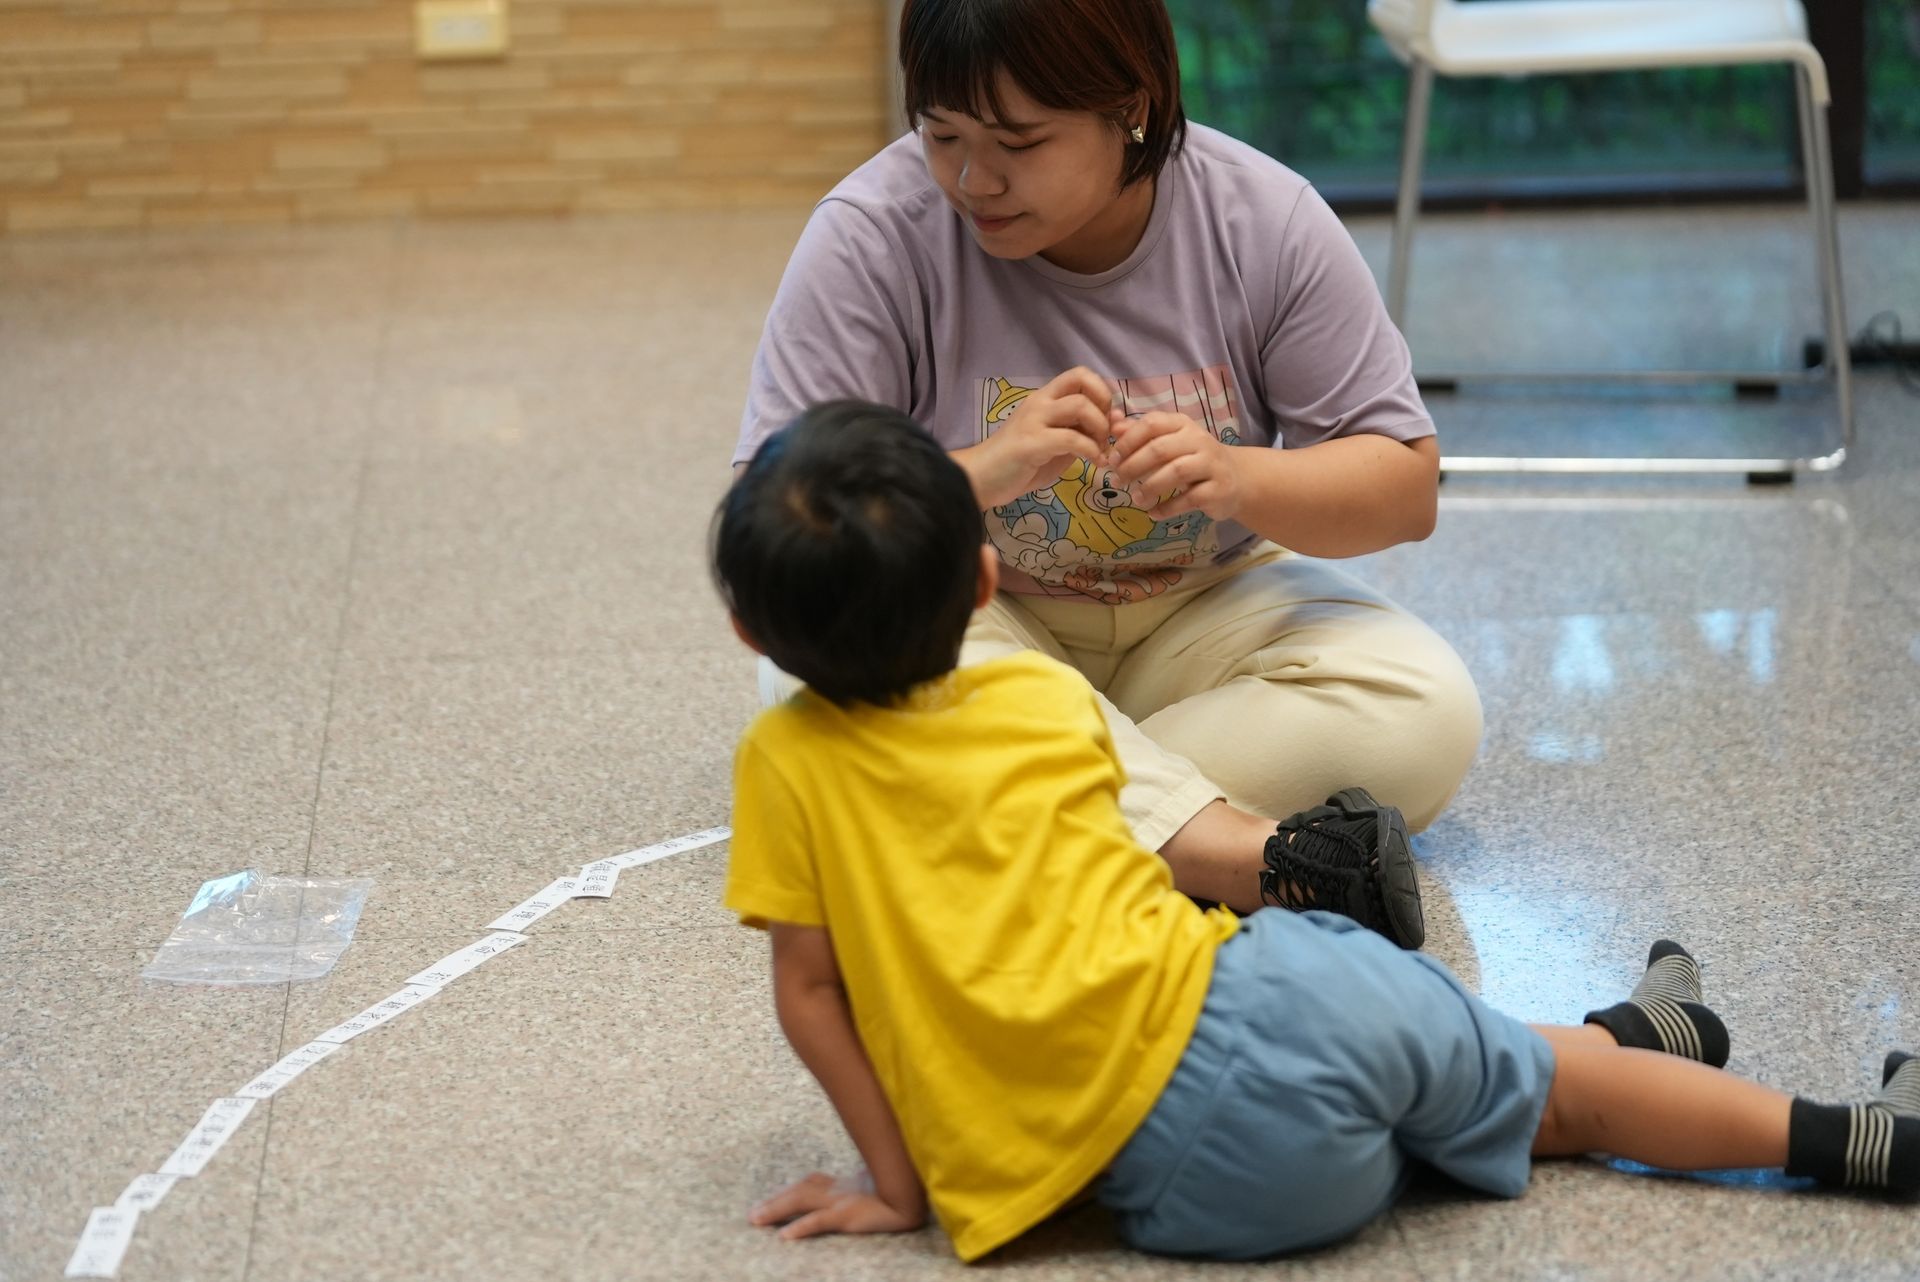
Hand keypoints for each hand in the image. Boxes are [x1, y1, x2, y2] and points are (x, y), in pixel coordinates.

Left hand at [748, 1170, 923, 1240]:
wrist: (917, 1198)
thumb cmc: (901, 1192)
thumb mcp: (878, 1190)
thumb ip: (865, 1190)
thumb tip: (860, 1195)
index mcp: (847, 1183)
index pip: (812, 1182)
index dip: (791, 1190)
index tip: (775, 1197)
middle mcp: (839, 1188)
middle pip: (800, 1190)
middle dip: (775, 1200)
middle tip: (753, 1214)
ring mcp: (842, 1200)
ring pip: (801, 1201)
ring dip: (776, 1210)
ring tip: (756, 1220)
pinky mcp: (848, 1215)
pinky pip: (818, 1221)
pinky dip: (801, 1227)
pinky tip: (785, 1236)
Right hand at [965, 367, 1111, 508]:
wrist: (980, 479)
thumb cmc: (1017, 463)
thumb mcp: (1054, 444)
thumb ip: (1079, 432)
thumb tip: (1115, 424)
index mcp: (1044, 398)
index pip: (1080, 375)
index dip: (1102, 392)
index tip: (1106, 419)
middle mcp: (1039, 402)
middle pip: (1083, 380)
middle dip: (1105, 406)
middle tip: (1106, 434)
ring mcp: (1034, 420)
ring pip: (1080, 406)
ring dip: (1100, 429)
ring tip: (1100, 450)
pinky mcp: (1031, 443)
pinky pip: (1072, 439)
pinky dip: (1091, 451)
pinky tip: (1094, 464)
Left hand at [1107, 410, 1243, 521]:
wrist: (1236, 479)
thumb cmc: (1193, 459)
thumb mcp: (1169, 442)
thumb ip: (1140, 434)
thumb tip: (1113, 425)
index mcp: (1182, 424)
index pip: (1152, 423)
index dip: (1128, 441)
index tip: (1112, 460)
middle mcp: (1199, 440)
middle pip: (1160, 449)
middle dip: (1133, 466)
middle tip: (1117, 482)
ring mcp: (1211, 464)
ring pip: (1176, 472)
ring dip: (1150, 487)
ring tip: (1135, 499)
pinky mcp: (1218, 489)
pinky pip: (1189, 499)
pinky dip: (1167, 508)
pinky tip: (1153, 513)